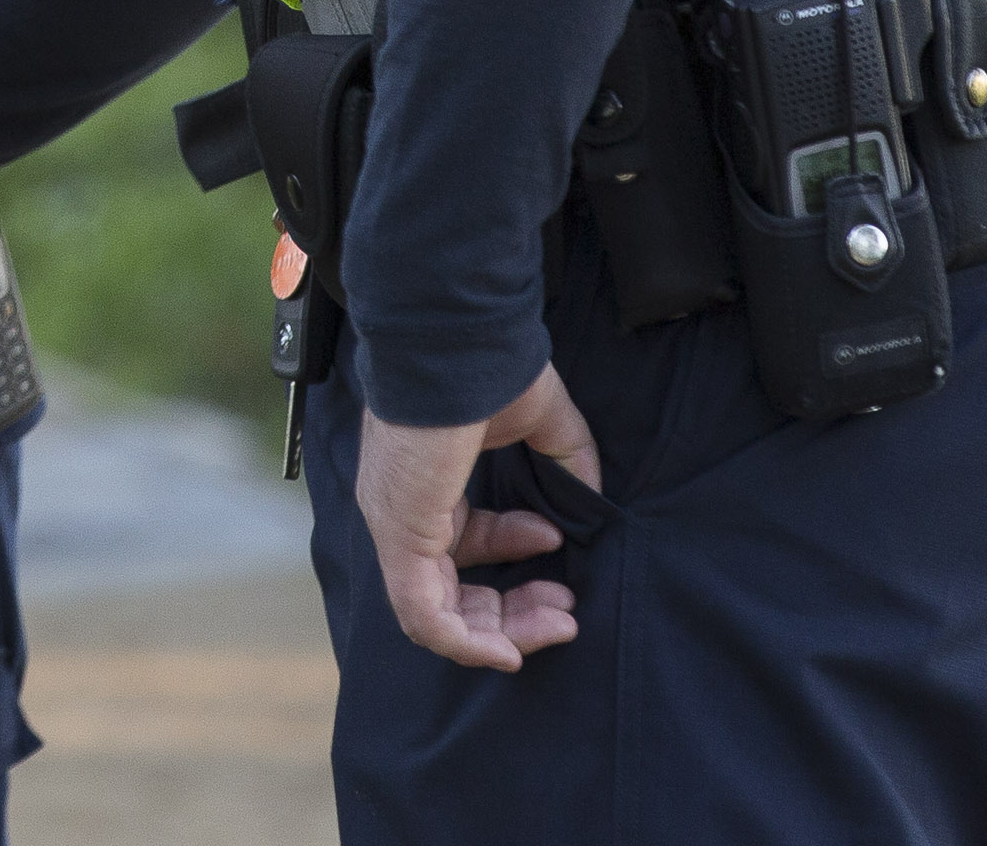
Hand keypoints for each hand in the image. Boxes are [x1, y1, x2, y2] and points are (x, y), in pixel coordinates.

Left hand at [352, 361, 602, 671]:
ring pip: (437, 616)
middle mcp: (401, 510)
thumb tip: (591, 505)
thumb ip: (568, 463)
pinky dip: (466, 643)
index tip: (557, 541)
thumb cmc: (486, 365)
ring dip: (502, 631)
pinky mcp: (400, 534)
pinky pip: (423, 615)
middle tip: (564, 610)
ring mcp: (395, 525)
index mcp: (425, 484)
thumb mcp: (540, 421)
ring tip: (556, 622)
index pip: (460, 545)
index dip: (513, 554)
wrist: (454, 336)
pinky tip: (509, 650)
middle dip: (513, 612)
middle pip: (450, 593)